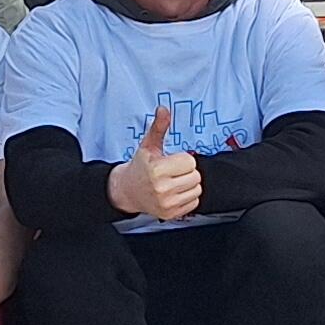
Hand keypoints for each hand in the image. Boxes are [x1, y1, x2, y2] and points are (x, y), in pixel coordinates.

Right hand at [109, 103, 202, 222]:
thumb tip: (164, 110)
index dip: (183, 159)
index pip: (190, 162)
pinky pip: (194, 202)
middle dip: (187, 171)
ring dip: (189, 184)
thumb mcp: (148, 145)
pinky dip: (188, 197)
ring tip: (174, 181)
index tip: (172, 161)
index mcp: (157, 170)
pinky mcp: (170, 214)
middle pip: (196, 176)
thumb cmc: (140, 167)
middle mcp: (162, 188)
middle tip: (173, 171)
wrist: (127, 191)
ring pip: (197, 189)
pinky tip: (175, 192)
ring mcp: (166, 203)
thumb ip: (159, 127)